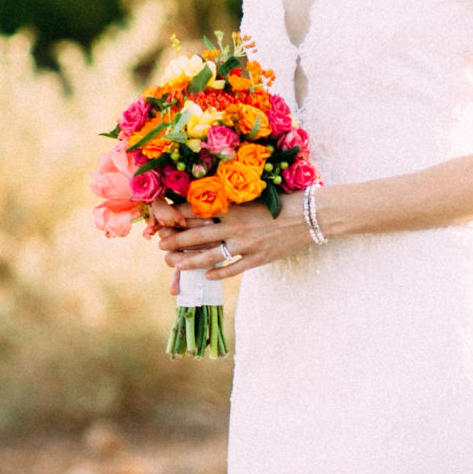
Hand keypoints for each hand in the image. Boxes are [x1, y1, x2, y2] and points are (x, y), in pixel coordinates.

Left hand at [152, 194, 312, 277]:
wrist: (312, 215)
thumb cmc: (286, 200)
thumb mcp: (256, 196)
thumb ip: (235, 202)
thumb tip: (213, 203)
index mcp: (235, 206)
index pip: (199, 211)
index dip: (178, 216)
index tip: (163, 219)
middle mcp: (237, 225)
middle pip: (199, 235)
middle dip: (177, 240)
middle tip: (160, 245)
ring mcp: (248, 244)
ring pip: (212, 255)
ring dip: (190, 260)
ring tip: (175, 263)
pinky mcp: (259, 258)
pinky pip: (234, 268)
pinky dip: (219, 273)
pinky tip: (207, 277)